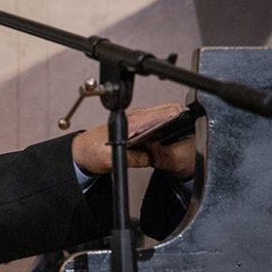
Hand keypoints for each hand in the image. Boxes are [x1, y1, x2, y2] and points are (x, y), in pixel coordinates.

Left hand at [71, 103, 194, 178]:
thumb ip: (133, 159)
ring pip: (163, 117)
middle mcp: (136, 118)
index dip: (181, 116)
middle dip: (181, 120)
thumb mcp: (109, 159)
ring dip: (174, 124)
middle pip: (168, 112)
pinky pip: (156, 124)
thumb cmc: (90, 151)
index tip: (191, 124)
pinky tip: (167, 141)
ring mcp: (137, 121)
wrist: (79, 151)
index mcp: (133, 122)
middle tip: (190, 134)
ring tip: (182, 138)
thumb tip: (151, 158)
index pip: (164, 112)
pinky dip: (165, 129)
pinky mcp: (136, 126)